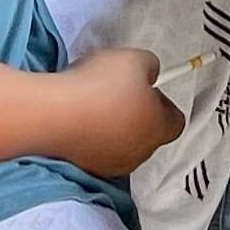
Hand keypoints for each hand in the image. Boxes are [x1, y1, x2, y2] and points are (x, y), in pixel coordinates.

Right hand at [51, 48, 184, 177]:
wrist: (53, 115)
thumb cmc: (101, 86)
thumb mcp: (136, 59)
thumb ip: (151, 67)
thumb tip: (149, 76)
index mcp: (158, 129)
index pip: (176, 122)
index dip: (163, 103)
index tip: (146, 88)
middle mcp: (139, 154)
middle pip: (147, 134)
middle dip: (137, 115)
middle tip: (117, 93)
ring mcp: (110, 166)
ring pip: (120, 144)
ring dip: (111, 128)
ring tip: (92, 105)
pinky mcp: (84, 169)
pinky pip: (94, 150)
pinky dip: (89, 138)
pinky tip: (76, 120)